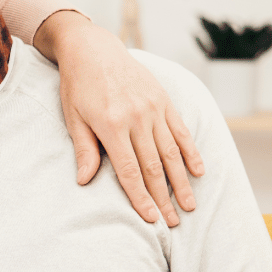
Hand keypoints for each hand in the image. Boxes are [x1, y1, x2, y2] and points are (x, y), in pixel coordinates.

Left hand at [32, 11, 203, 227]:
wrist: (94, 49)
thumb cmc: (78, 86)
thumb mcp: (73, 117)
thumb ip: (84, 149)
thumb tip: (85, 180)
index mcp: (111, 125)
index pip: (130, 171)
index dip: (141, 197)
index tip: (150, 218)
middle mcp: (136, 118)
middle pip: (153, 166)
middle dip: (164, 197)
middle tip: (173, 222)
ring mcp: (153, 108)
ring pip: (171, 152)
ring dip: (181, 181)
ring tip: (189, 205)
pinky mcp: (163, 100)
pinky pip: (181, 130)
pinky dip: (191, 152)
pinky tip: (198, 171)